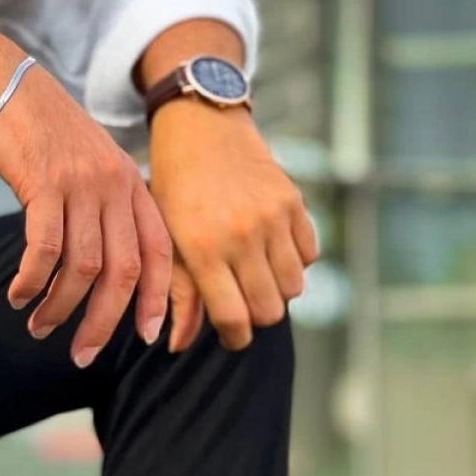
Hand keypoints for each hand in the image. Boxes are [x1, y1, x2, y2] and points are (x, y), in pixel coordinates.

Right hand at [0, 56, 171, 366]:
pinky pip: (44, 249)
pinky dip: (32, 281)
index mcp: (133, 186)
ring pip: (83, 267)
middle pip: (123, 272)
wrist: (6, 83)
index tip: (148, 338)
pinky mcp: (45, 183)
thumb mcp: (92, 167)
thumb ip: (106, 211)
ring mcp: (81, 184)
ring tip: (39, 327)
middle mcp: (115, 187)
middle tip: (82, 356)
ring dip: (60, 307)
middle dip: (104, 322)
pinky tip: (19, 297)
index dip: (157, 300)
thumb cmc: (46, 134)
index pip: (159, 253)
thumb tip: (104, 274)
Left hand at [148, 100, 318, 351]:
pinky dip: (295, 262)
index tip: (231, 335)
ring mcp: (272, 218)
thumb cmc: (174, 190)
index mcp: (204, 250)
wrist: (200, 128)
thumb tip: (176, 347)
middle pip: (270, 310)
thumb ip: (178, 294)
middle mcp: (242, 236)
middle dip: (256, 317)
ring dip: (277, 290)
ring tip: (255, 275)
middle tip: (241, 304)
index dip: (235, 337)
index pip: (234, 319)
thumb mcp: (165, 240)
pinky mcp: (294, 203)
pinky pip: (309, 255)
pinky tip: (271, 249)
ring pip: (294, 287)